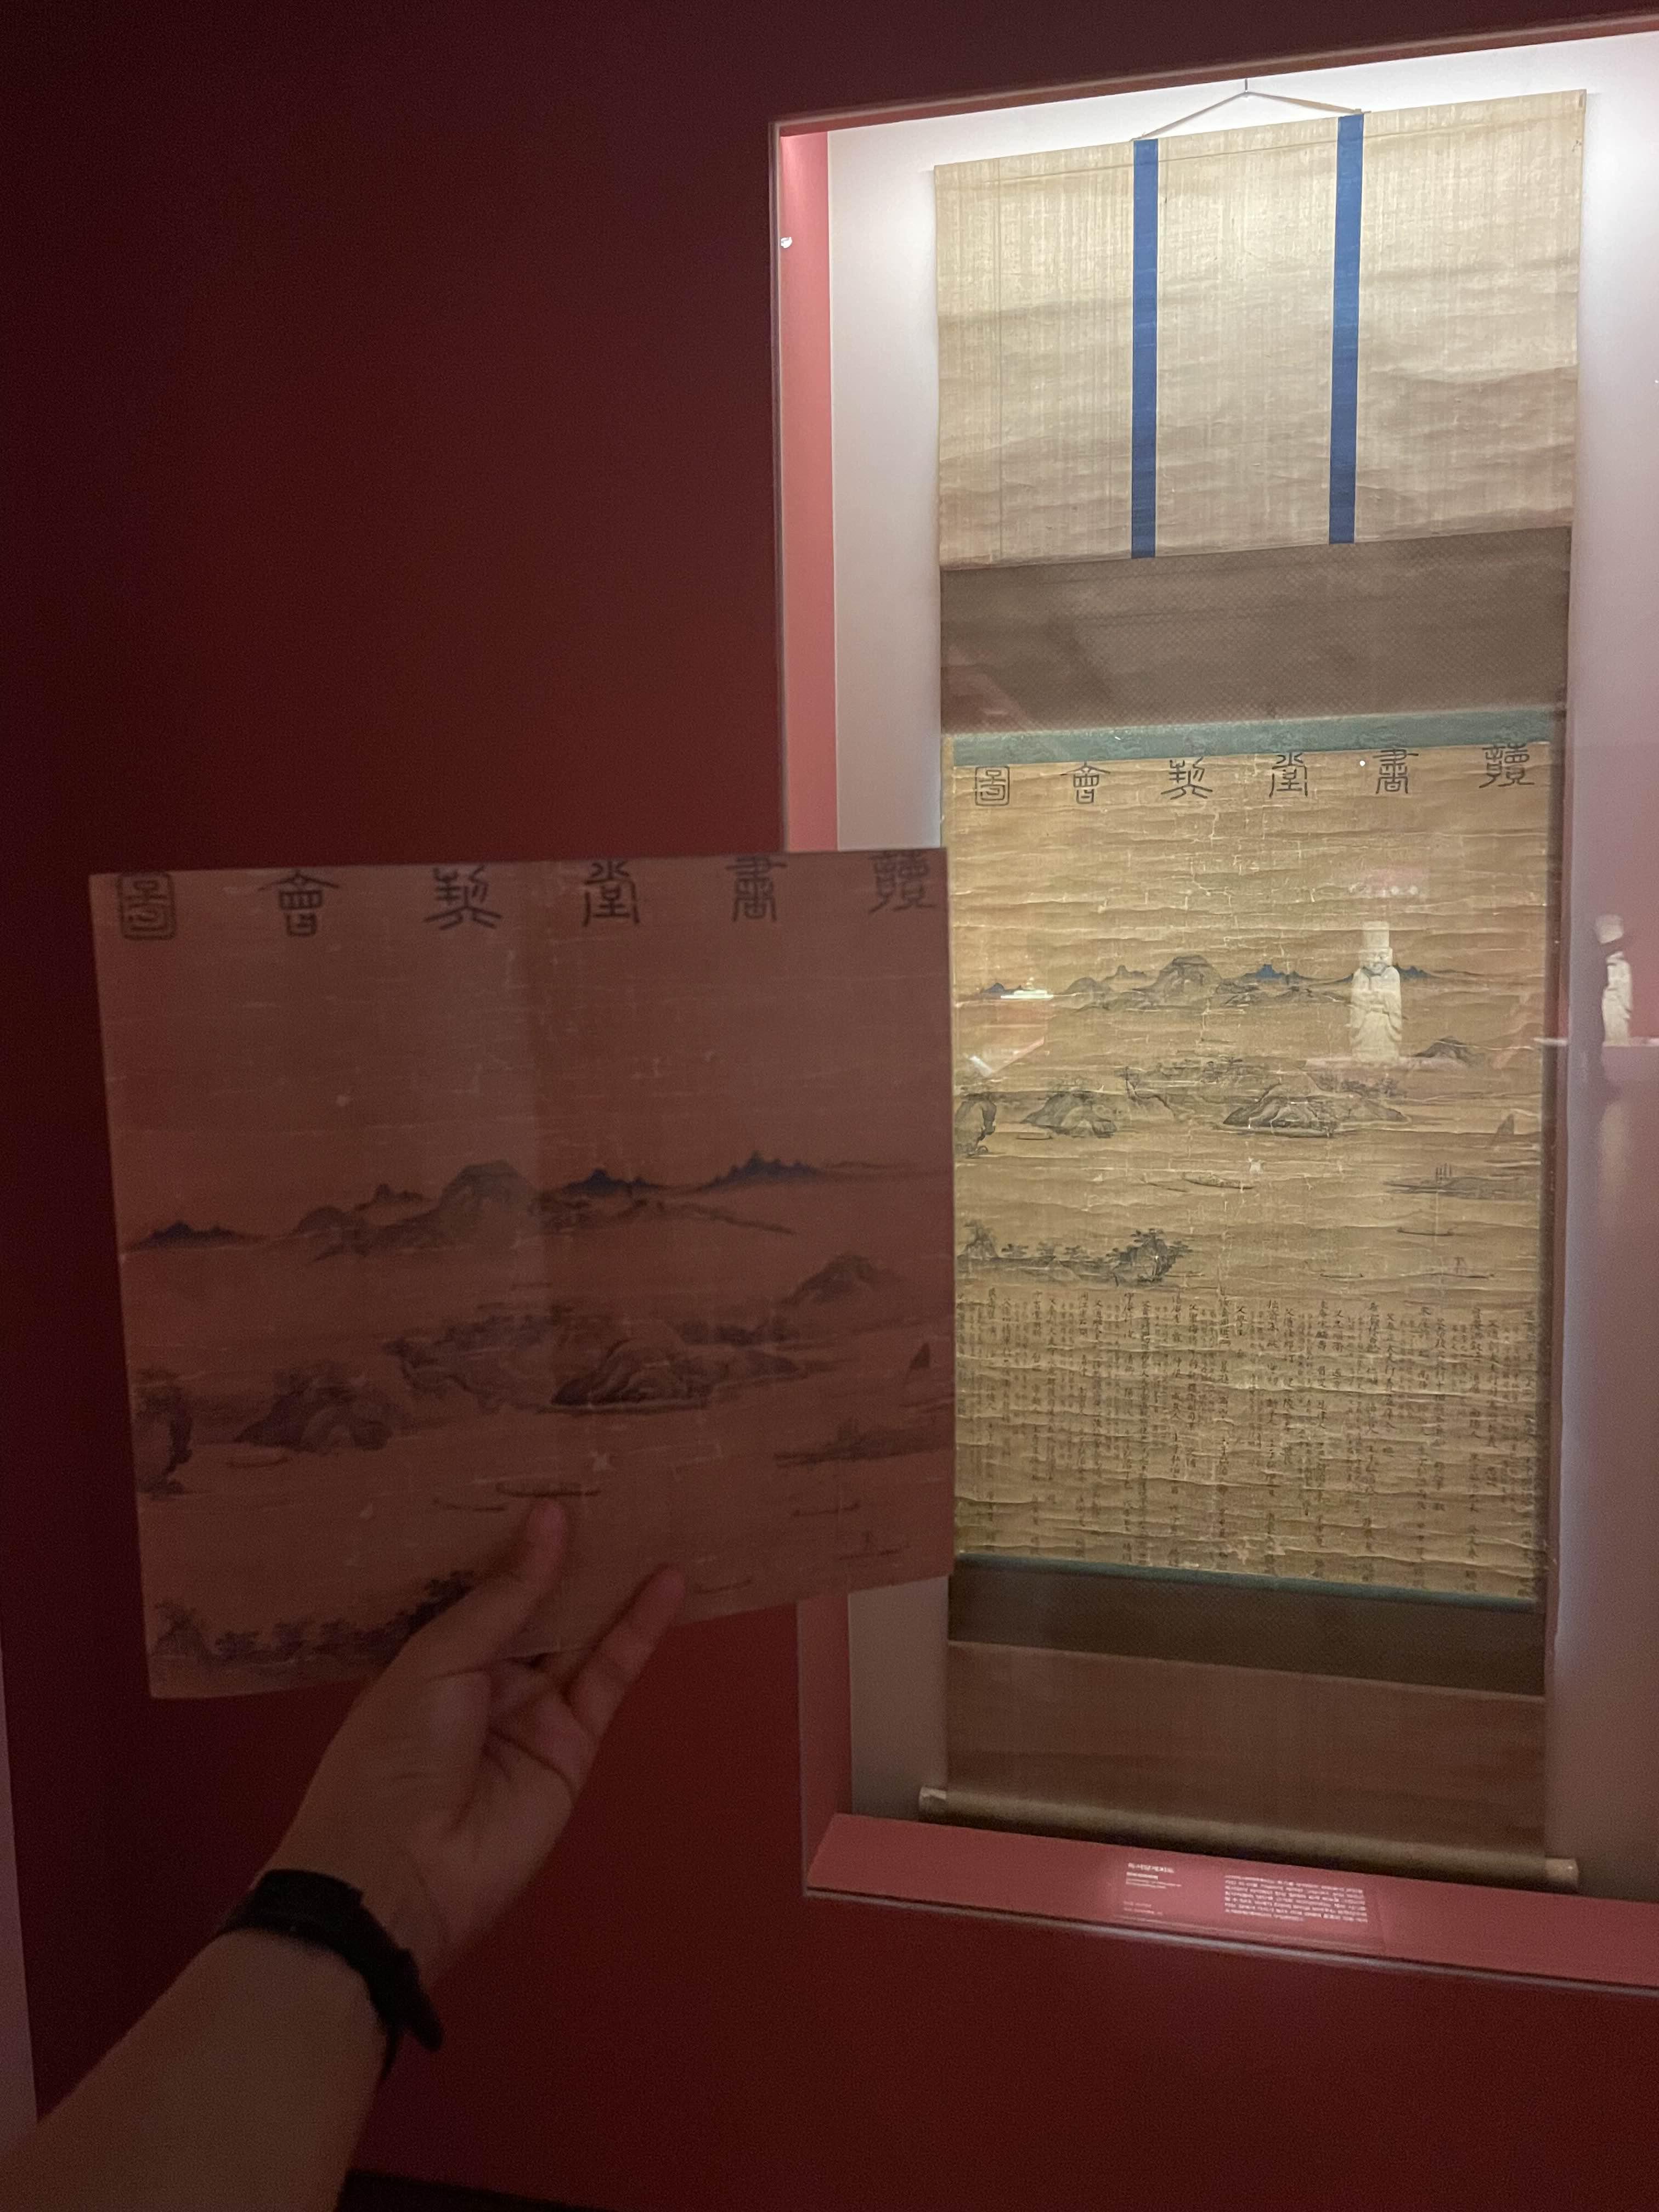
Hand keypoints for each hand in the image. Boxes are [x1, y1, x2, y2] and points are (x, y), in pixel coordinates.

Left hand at [271, 1502, 683, 1983]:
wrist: (400, 1876)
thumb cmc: (392, 1755)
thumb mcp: (437, 1660)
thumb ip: (506, 1595)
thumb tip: (553, 1518)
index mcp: (431, 1652)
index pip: (483, 1583)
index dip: (516, 1537)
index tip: (550, 1474)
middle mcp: (483, 1676)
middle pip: (540, 1604)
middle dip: (573, 1552)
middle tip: (614, 1480)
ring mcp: (531, 1711)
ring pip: (582, 1634)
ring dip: (615, 1581)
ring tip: (653, 1514)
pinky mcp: (574, 1744)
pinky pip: (610, 1676)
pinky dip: (639, 1630)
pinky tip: (665, 1581)